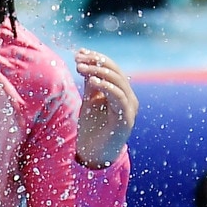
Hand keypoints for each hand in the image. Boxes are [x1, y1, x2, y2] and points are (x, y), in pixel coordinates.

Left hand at [74, 50, 137, 167]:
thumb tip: (84, 61)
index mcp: (121, 91)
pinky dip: (107, 87)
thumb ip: (90, 83)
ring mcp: (129, 108)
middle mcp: (128, 98)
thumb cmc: (92, 128)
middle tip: (77, 59)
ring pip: (118, 82)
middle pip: (115, 72)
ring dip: (98, 72)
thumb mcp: (89, 101)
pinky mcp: (126, 119)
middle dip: (96, 62)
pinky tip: (93, 81)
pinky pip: (119, 98)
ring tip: (81, 67)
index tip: (79, 51)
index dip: (96, 57)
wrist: (94, 155)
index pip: (111, 67)